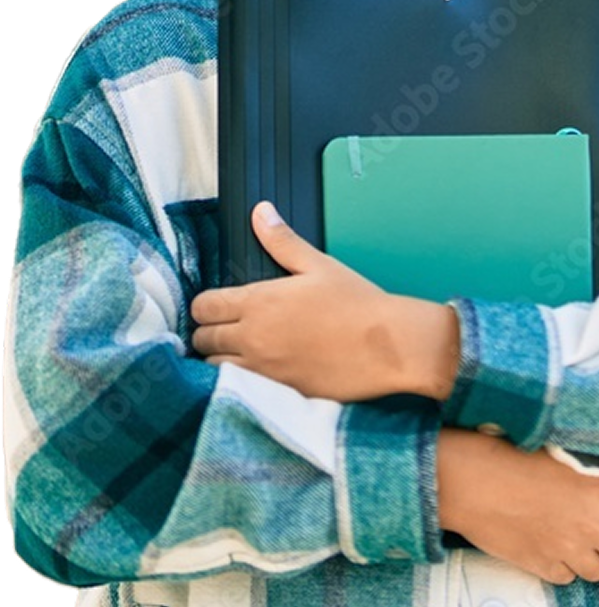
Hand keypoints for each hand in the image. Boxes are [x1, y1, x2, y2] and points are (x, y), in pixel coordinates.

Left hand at [191, 202, 458, 401]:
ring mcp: (263, 371)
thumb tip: (260, 212)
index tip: (219, 306)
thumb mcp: (318, 265)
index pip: (203, 307)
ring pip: (214, 368)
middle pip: (202, 339)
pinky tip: (257, 373)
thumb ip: (282, 241)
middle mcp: (253, 338)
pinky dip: (239, 382)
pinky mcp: (278, 394)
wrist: (388, 347)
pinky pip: (239, 391)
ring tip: (240, 352)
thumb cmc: (357, 304)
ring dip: (221, 359)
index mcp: (259, 302)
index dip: (206, 305)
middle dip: (210, 332)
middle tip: (229, 328)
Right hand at [437, 428, 598, 583]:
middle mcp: (595, 524)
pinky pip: (566, 577)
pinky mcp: (543, 566)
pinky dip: (562, 563)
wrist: (467, 477)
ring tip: (574, 533)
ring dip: (592, 556)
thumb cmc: (510, 448)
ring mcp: (569, 549)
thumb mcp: (561, 443)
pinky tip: (547, 540)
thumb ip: (592, 462)